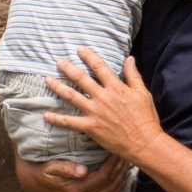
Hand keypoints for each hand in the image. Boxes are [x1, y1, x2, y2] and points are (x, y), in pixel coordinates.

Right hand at [15, 153, 129, 191]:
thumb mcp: (48, 167)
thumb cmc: (40, 170)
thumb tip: (82, 171)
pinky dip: (116, 191)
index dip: (113, 165)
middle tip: (128, 156)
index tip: (119, 152)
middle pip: (109, 186)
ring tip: (128, 166)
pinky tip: (122, 179)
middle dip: (120, 171)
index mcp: (74, 191)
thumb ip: (64, 168)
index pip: (102, 177)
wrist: (30, 183)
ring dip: (121, 180)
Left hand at [47, 49, 163, 165]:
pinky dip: (57, 119)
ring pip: (72, 96)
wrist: (144, 142)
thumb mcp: (142, 93)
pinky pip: (70, 122)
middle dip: (68, 68)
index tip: (80, 50)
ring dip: (58, 87)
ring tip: (47, 80)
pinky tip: (46, 115)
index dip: (88, 56)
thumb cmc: (146, 118)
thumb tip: (129, 58)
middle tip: (58, 62)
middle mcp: (103, 97)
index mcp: (116, 87)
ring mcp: (95, 112)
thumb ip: (133, 75)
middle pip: (81, 78)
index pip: (99, 66)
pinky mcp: (90, 127)